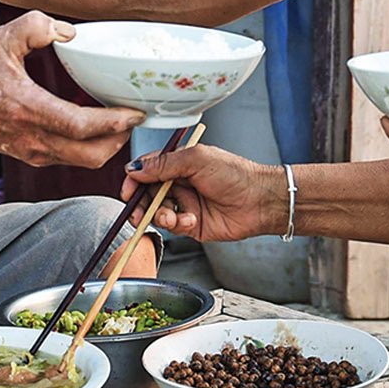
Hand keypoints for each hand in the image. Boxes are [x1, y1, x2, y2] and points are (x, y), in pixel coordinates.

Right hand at [0, 10, 141, 167]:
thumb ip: (34, 27)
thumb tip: (70, 32)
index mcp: (27, 109)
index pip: (80, 126)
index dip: (114, 122)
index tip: (136, 110)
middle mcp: (33, 137)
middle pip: (92, 155)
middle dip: (121, 138)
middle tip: (135, 115)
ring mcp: (34, 151)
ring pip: (85, 161)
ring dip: (109, 144)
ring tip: (121, 119)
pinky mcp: (34, 156)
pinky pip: (72, 158)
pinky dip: (91, 145)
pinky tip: (97, 123)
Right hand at [121, 144, 285, 241]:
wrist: (260, 201)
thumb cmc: (236, 174)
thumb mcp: (197, 160)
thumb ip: (164, 164)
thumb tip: (136, 168)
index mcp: (179, 163)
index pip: (147, 170)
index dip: (134, 180)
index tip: (128, 191)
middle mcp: (179, 183)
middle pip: (147, 194)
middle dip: (142, 204)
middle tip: (140, 211)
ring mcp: (185, 204)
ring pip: (157, 212)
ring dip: (160, 215)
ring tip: (172, 217)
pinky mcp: (191, 224)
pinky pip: (173, 227)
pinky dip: (178, 225)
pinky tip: (191, 220)